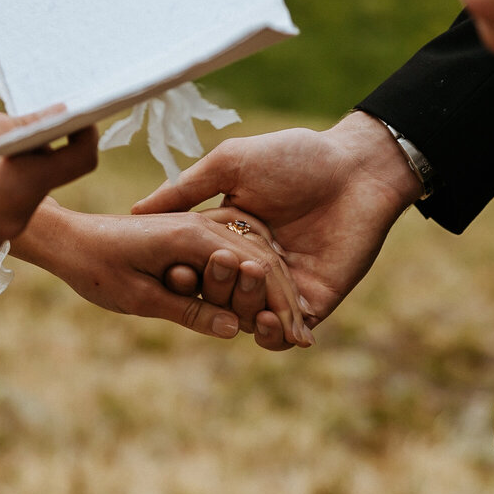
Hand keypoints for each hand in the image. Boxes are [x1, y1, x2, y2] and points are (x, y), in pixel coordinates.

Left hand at [10, 200, 311, 344]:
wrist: (67, 237)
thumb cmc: (94, 268)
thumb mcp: (138, 298)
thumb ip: (188, 311)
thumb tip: (233, 328)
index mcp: (192, 237)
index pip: (255, 269)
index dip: (278, 305)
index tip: (298, 337)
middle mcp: (202, 225)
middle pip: (262, 259)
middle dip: (285, 298)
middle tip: (304, 336)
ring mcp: (199, 224)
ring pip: (254, 252)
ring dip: (274, 286)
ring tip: (292, 322)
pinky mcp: (192, 231)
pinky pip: (236, 247)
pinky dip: (255, 272)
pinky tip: (264, 298)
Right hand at [134, 111, 420, 348]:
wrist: (356, 168)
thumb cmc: (295, 157)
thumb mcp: (230, 165)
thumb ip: (185, 189)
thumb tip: (136, 211)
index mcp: (231, 235)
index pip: (196, 268)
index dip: (180, 275)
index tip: (170, 272)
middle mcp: (254, 264)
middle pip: (219, 297)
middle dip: (211, 294)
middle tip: (217, 274)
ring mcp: (284, 285)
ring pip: (248, 319)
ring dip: (239, 316)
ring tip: (239, 302)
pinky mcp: (315, 300)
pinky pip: (286, 332)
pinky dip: (271, 336)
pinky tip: (264, 321)